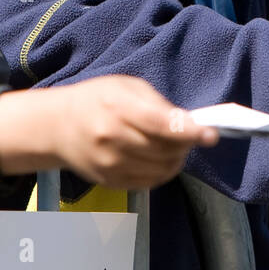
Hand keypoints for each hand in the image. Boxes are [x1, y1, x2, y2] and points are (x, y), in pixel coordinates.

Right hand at [0, 76, 218, 188]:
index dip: (188, 131)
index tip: (210, 135)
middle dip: (186, 144)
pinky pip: (149, 182)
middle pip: (163, 149)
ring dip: (177, 159)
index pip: (159, 124)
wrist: (58, 127)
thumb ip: (157, 104)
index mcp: (117, 107)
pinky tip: (162, 159)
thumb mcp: (126, 87)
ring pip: (160, 169)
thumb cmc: (97, 99)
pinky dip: (163, 172)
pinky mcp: (109, 181)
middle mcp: (111, 138)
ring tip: (177, 146)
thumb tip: (188, 123)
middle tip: (193, 135)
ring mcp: (109, 163)